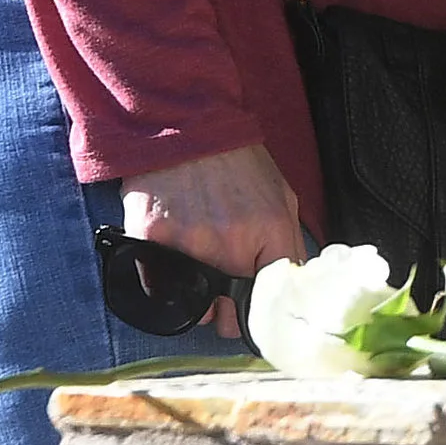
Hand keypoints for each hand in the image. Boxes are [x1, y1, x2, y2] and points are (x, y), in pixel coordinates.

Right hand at [122, 144, 303, 337]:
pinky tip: (173, 254)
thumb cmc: (237, 163)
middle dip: (228, 311)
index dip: (261, 314)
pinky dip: (165, 282)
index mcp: (269, 229)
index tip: (254, 315)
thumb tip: (294, 291)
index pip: (270, 303)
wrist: (189, 125)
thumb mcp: (281, 197)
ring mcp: (188, 244)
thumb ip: (289, 247)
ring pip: (193, 310)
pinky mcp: (151, 241)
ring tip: (197, 262)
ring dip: (196, 298)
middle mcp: (230, 242)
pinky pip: (158, 290)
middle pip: (229, 319)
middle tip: (223, 289)